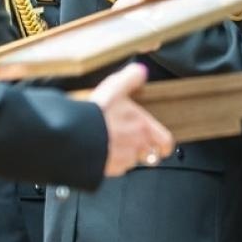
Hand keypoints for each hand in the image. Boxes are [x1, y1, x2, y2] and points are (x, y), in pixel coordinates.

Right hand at [92, 63, 175, 177]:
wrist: (74, 135)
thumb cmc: (97, 114)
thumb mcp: (116, 87)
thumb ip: (131, 78)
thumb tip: (140, 71)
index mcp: (144, 128)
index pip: (166, 142)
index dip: (165, 144)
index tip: (163, 145)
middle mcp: (137, 147)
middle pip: (149, 155)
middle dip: (144, 150)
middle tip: (134, 142)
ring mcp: (122, 161)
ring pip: (131, 163)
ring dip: (125, 156)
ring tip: (113, 145)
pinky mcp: (107, 170)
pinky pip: (113, 169)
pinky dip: (109, 163)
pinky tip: (101, 152)